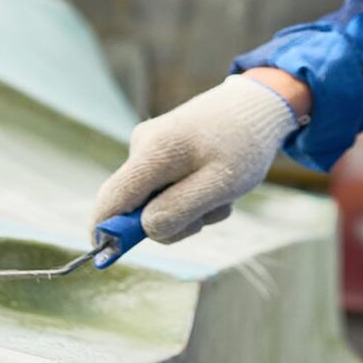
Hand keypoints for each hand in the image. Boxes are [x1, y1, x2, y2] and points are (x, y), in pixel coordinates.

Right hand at [92, 75, 299, 242]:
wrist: (258, 105)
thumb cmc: (243, 145)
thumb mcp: (219, 185)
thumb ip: (179, 210)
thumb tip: (145, 228)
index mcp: (152, 153)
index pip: (110, 199)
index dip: (104, 232)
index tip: (107, 257)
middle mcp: (142, 146)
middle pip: (135, 206)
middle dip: (171, 220)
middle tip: (210, 212)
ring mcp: (149, 147)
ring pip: (156, 201)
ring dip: (189, 209)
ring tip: (222, 192)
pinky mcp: (160, 151)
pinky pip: (167, 189)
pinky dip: (192, 196)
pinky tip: (216, 182)